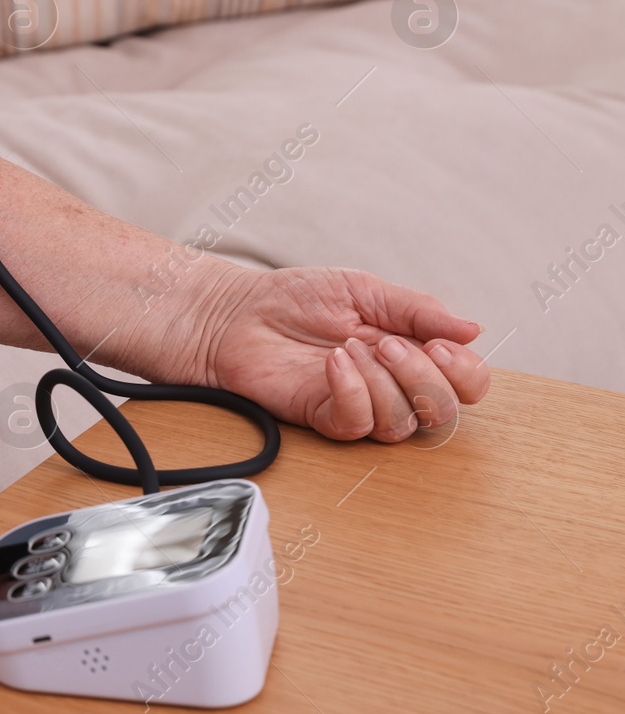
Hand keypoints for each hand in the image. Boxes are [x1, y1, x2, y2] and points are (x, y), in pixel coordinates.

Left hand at [196, 267, 490, 441]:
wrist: (240, 311)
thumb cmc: (297, 298)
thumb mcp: (365, 289)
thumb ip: (418, 310)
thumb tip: (473, 330)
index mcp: (412, 353)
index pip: (466, 383)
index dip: (466, 372)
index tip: (440, 345)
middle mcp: (393, 386)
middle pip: (444, 411)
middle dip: (423, 376)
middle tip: (386, 343)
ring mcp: (360, 405)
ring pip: (403, 422)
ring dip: (382, 380)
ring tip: (348, 346)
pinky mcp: (325, 418)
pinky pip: (358, 424)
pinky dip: (352, 392)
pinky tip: (333, 363)